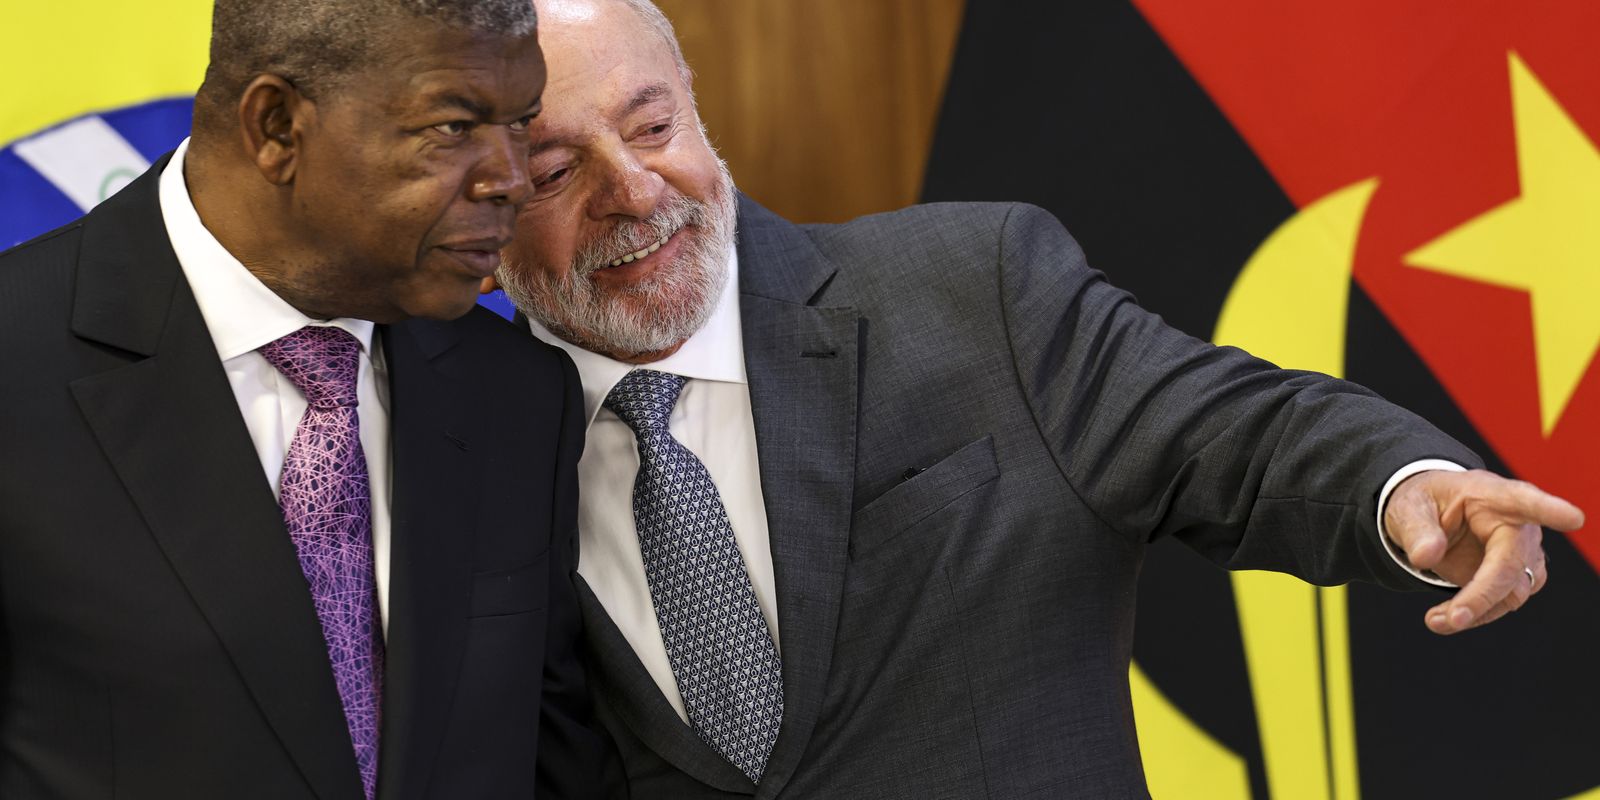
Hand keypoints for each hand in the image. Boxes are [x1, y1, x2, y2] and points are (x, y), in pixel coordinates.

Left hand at [1384, 469, 1583, 634]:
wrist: (1431, 515)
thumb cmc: (1426, 503)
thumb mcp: (1408, 508)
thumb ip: (1416, 529)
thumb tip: (1425, 557)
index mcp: (1492, 495)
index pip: (1524, 501)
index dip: (1549, 510)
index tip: (1573, 518)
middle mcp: (1518, 524)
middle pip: (1511, 564)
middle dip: (1482, 595)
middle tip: (1451, 618)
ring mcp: (1522, 552)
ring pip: (1513, 592)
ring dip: (1477, 611)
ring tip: (1436, 620)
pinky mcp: (1517, 576)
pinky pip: (1505, 603)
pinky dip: (1477, 614)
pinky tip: (1448, 617)